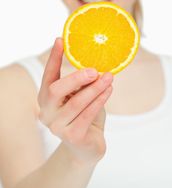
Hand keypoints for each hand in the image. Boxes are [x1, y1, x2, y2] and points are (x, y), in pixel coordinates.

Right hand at [38, 38, 113, 164]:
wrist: (87, 147)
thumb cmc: (84, 114)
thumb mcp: (80, 95)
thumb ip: (81, 82)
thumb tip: (93, 59)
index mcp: (46, 97)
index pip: (48, 74)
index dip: (54, 57)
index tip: (61, 40)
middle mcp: (46, 111)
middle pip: (56, 89)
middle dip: (76, 77)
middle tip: (94, 70)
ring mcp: (57, 126)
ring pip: (77, 102)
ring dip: (95, 88)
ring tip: (109, 77)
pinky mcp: (72, 136)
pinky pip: (88, 114)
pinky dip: (100, 100)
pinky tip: (109, 90)